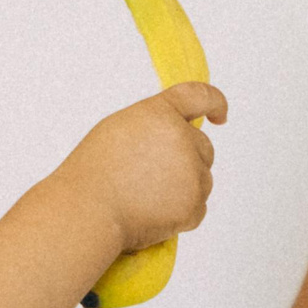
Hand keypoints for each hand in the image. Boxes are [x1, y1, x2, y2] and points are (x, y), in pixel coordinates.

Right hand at [57, 83, 225, 252]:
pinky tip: (152, 212)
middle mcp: (182, 140)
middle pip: (203, 146)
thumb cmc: (94, 173)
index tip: (219, 115)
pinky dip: (181, 212)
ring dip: (184, 186)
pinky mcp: (193, 206)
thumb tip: (178, 133)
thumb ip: (155, 124)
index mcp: (161, 114)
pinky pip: (197, 207)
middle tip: (152, 174)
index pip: (201, 96)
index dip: (215, 103)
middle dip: (187, 157)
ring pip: (202, 178)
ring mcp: (191, 174)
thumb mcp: (120, 128)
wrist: (87, 212)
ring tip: (145, 195)